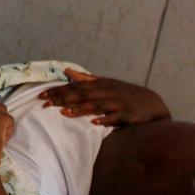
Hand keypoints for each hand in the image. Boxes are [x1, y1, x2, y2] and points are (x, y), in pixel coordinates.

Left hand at [38, 68, 170, 126]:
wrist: (153, 104)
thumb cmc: (126, 94)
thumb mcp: (106, 83)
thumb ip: (86, 78)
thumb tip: (67, 71)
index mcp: (101, 85)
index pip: (75, 86)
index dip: (58, 90)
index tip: (41, 94)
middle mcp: (107, 92)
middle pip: (82, 95)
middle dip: (63, 98)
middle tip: (45, 103)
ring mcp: (118, 103)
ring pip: (96, 105)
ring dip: (80, 109)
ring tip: (64, 113)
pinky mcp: (127, 115)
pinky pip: (115, 118)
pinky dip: (105, 120)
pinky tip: (95, 123)